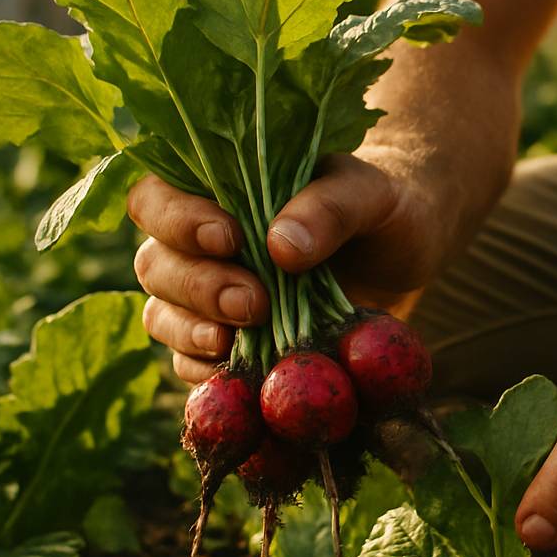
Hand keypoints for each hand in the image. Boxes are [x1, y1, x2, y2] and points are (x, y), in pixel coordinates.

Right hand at [128, 146, 451, 382]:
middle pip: (156, 263)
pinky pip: (188, 362)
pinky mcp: (225, 341)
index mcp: (216, 187)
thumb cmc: (379, 209)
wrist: (401, 255)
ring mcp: (205, 295)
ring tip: (235, 341)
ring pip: (161, 314)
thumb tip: (281, 247)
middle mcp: (196, 242)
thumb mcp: (370, 194)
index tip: (229, 238)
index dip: (178, 220)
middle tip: (253, 303)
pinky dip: (205, 370)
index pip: (157, 197)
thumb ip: (331, 207)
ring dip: (192, 331)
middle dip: (198, 286)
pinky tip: (237, 370)